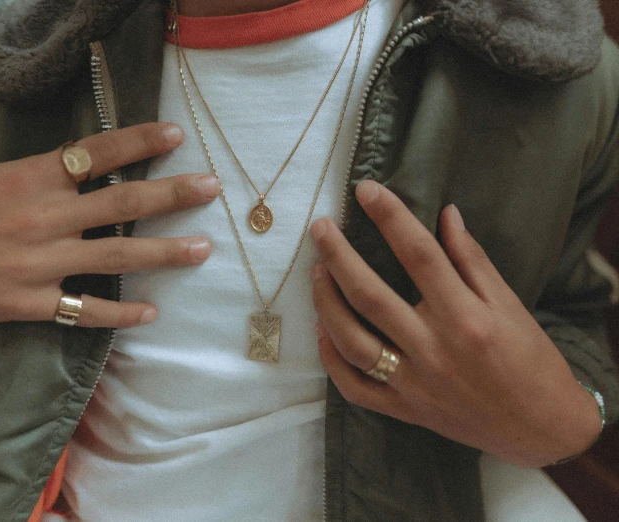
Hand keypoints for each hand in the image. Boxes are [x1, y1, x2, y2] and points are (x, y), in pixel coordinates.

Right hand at [0, 123, 218, 340]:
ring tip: (201, 250)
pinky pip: (84, 310)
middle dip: (173, 195)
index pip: (96, 152)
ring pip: (116, 257)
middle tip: (210, 188)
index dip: (141, 142)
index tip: (176, 136)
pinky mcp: (23, 304)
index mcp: (25, 177)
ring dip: (164, 254)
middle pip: (122, 204)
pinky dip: (121, 314)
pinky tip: (151, 314)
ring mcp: (34, 264)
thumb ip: (31, 179)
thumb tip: (75, 174)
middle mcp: (38, 218)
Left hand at [310, 180, 602, 466]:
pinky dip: (332, 359)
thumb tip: (446, 214)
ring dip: (326, 303)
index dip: (390, 217)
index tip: (366, 189)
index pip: (418, 254)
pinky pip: (354, 386)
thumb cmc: (530, 360)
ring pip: (351, 340)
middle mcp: (434, 349)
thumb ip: (472, 260)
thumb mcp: (509, 305)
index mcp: (466, 317)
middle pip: (370, 295)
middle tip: (320, 227)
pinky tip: (323, 330)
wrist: (540, 428)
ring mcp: (413, 384)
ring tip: (316, 272)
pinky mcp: (403, 410)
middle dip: (338, 255)